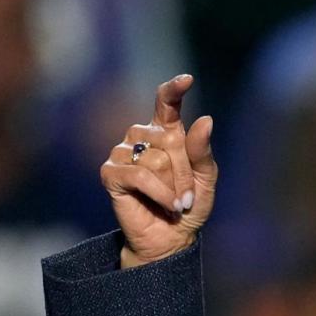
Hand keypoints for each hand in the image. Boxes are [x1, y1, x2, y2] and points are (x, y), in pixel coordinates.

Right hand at [100, 74, 217, 267]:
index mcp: (165, 132)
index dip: (173, 90)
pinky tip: (166, 204)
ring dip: (174, 186)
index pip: (166, 103)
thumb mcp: (205, 178)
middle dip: (186, 172)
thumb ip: (202, 151)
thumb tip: (204, 119)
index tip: (187, 79)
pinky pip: (139, 175)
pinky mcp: (110, 172)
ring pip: (157, 159)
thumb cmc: (189, 204)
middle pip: (170, 140)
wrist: (171, 236)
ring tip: (176, 202)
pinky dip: (159, 193)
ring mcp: (122, 152)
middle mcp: (141, 136)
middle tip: (188, 195)